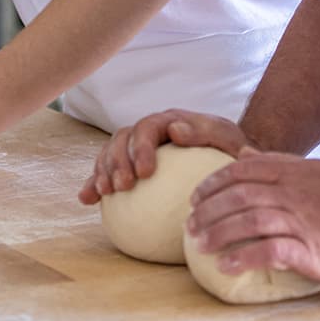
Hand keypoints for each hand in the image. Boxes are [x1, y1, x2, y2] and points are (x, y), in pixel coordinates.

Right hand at [78, 109, 247, 204]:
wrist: (229, 162)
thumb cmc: (232, 151)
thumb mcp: (227, 138)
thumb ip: (206, 132)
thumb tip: (176, 131)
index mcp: (170, 121)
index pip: (148, 127)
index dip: (141, 147)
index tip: (145, 173)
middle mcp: (150, 132)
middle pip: (122, 138)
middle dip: (117, 160)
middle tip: (124, 187)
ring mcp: (137, 149)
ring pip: (110, 152)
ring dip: (103, 170)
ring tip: (107, 192)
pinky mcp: (130, 168)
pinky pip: (108, 173)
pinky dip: (94, 182)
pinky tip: (87, 199)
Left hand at [186, 150, 319, 290]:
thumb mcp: (318, 173)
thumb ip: (280, 163)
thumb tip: (241, 154)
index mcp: (295, 172)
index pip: (243, 170)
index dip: (213, 182)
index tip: (195, 197)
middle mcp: (295, 192)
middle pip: (239, 195)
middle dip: (208, 209)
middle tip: (189, 225)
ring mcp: (302, 220)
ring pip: (248, 220)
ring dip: (218, 232)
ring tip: (198, 245)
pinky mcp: (310, 249)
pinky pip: (269, 250)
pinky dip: (243, 257)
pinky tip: (225, 266)